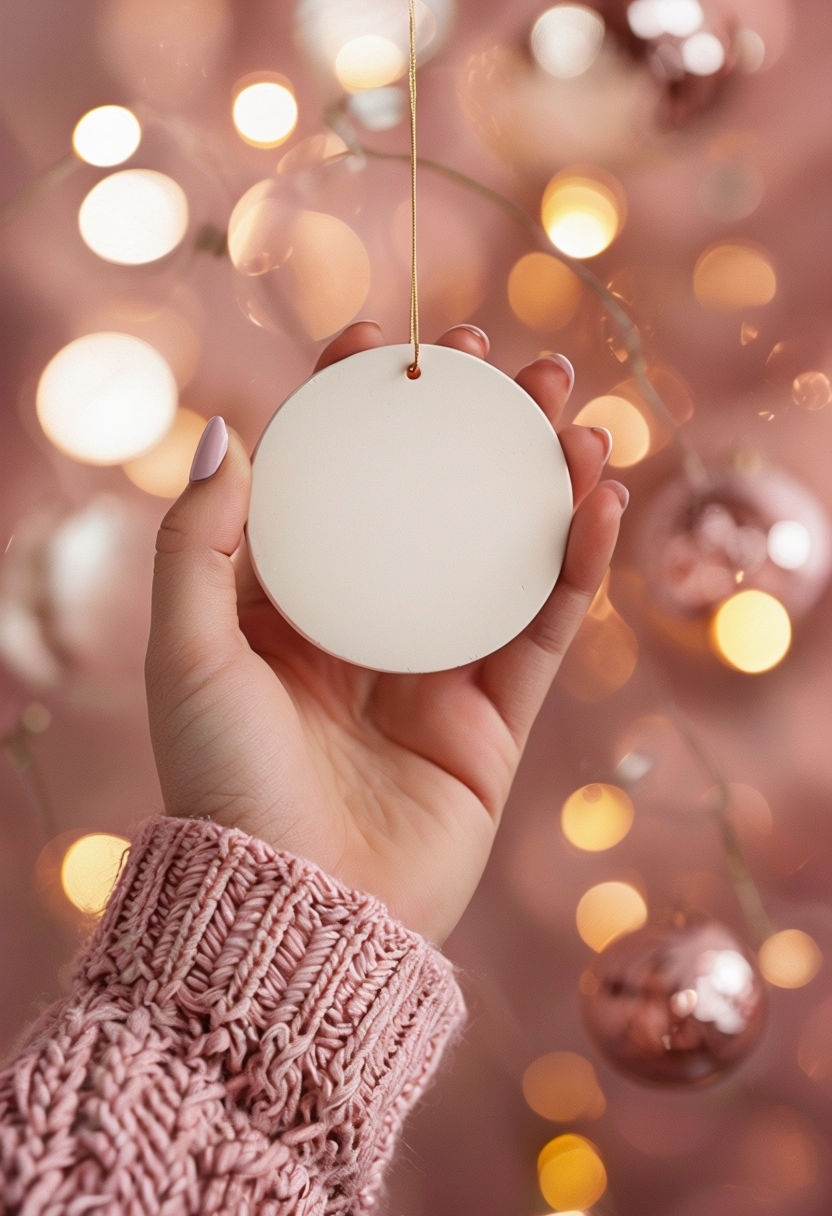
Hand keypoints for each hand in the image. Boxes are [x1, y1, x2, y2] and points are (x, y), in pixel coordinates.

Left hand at [145, 322, 625, 942]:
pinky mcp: (492, 723)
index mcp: (287, 610)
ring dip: (542, 483)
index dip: (354, 409)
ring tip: (573, 414)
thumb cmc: (222, 783)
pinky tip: (599, 500)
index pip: (330, 485)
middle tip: (507, 363)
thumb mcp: (187, 648)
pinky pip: (542, 630)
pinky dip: (575, 565)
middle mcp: (364, 632)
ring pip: (498, 558)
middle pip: (427, 509)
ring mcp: (433, 675)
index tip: (381, 339)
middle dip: (470, 431)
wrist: (293, 911)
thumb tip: (222, 429)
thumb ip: (197, 541)